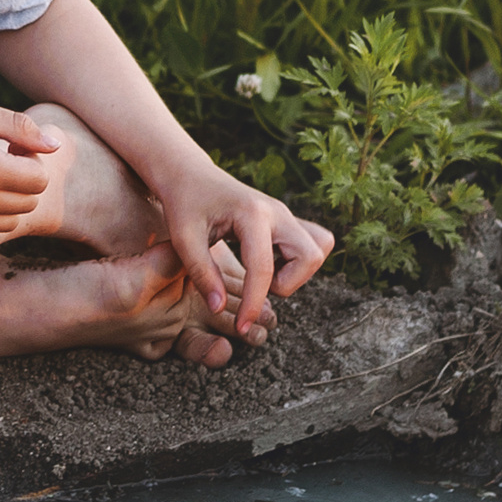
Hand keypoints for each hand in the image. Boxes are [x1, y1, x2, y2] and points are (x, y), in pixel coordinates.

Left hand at [139, 160, 334, 334]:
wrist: (189, 174)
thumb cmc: (183, 203)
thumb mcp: (182, 237)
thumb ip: (202, 273)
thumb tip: (220, 308)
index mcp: (252, 213)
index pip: (263, 268)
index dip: (254, 303)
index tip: (240, 326)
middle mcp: (277, 211)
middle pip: (310, 257)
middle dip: (288, 283)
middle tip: (255, 285)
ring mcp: (285, 214)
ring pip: (319, 249)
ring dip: (297, 272)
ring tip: (261, 273)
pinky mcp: (286, 220)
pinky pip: (313, 243)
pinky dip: (298, 261)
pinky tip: (267, 262)